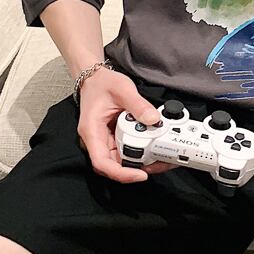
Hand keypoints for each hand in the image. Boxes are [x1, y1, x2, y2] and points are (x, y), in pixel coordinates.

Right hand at [75, 67, 180, 182]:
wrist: (96, 78)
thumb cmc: (102, 83)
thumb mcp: (122, 89)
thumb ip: (138, 105)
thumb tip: (153, 119)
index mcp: (92, 131)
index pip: (102, 162)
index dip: (121, 173)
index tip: (140, 175)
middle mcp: (97, 140)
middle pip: (114, 165)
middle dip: (137, 169)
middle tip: (159, 164)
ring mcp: (105, 140)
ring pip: (121, 160)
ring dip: (141, 162)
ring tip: (161, 157)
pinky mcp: (114, 137)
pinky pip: (126, 149)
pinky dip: (140, 151)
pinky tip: (153, 147)